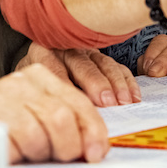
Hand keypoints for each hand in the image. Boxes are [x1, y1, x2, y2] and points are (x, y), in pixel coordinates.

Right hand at [0, 64, 108, 162]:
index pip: (79, 103)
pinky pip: (14, 143)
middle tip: (59, 159)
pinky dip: (18, 156)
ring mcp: (0, 98)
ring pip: (41, 132)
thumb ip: (59, 122)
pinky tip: (10, 153)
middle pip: (62, 118)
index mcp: (40, 77)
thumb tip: (93, 148)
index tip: (96, 153)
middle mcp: (21, 82)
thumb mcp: (30, 113)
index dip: (93, 131)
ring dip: (40, 154)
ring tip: (28, 154)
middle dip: (68, 147)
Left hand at [19, 42, 139, 106]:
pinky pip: (118, 67)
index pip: (54, 68)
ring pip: (103, 64)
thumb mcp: (33, 91)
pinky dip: (127, 82)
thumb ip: (46, 100)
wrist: (38, 75)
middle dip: (97, 83)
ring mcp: (87, 52)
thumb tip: (64, 118)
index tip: (77, 103)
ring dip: (116, 84)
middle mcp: (66, 49)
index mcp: (42, 54)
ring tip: (124, 102)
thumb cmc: (36, 87)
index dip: (67, 85)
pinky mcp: (102, 59)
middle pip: (82, 64)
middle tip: (107, 102)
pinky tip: (133, 97)